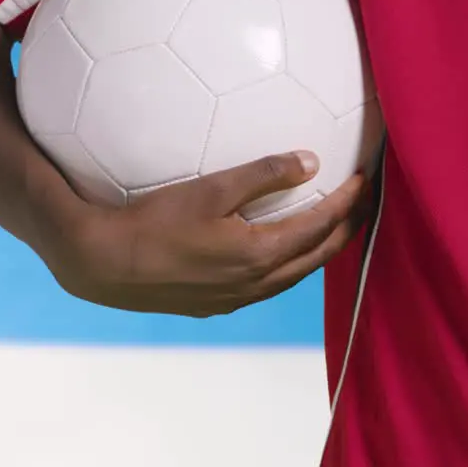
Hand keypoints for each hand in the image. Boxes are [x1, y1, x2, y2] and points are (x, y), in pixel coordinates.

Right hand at [43, 152, 369, 317]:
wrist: (102, 264)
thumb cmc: (152, 221)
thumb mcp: (210, 189)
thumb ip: (262, 174)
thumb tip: (310, 161)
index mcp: (260, 255)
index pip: (321, 226)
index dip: (348, 202)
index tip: (365, 179)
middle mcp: (255, 284)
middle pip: (317, 257)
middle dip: (346, 229)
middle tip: (363, 204)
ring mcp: (234, 299)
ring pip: (292, 276)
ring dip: (316, 250)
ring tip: (329, 227)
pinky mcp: (212, 305)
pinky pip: (265, 285)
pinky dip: (285, 265)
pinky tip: (274, 252)